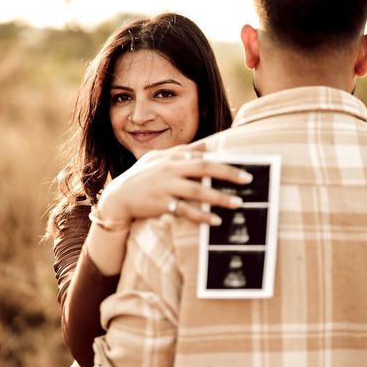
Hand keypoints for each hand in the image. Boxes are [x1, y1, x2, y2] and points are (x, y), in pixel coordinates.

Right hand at [97, 143, 252, 226]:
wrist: (118, 197)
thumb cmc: (142, 176)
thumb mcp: (159, 158)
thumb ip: (183, 151)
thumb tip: (207, 146)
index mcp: (172, 158)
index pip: (202, 156)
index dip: (223, 159)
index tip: (243, 165)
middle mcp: (170, 169)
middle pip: (203, 168)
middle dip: (227, 173)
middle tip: (247, 179)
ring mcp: (166, 187)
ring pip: (197, 190)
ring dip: (219, 197)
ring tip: (237, 203)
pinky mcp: (161, 204)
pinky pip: (185, 210)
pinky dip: (200, 215)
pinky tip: (214, 220)